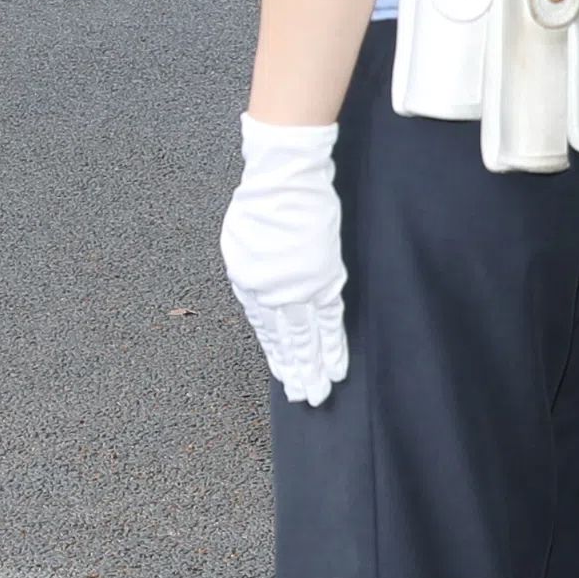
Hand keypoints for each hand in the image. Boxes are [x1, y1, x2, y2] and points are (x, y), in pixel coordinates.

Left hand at [220, 116, 349, 404]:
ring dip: (314, 368)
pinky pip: (329, 322)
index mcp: (247, 284)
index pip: (265, 328)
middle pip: (286, 340)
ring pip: (307, 339)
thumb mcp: (242, 241)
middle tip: (304, 397)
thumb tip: (262, 292)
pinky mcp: (324, 280)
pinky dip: (333, 346)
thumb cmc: (263, 202)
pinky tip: (337, 368)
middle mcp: (270, 293)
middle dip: (296, 370)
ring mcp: (298, 289)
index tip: (284, 372)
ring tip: (318, 392)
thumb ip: (253, 271)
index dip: (277, 352)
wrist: (285, 180)